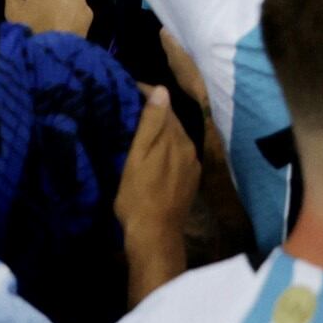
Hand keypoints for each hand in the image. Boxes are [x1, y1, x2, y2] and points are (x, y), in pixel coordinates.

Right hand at [4, 0, 93, 36]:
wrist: (54, 55)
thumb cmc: (30, 30)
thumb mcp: (12, 11)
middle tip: (33, 9)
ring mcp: (80, 0)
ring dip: (56, 1)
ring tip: (48, 20)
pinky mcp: (88, 14)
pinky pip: (75, 7)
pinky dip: (68, 12)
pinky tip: (60, 27)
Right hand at [114, 84, 201, 242]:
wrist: (156, 235)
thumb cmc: (138, 196)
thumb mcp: (137, 158)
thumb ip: (151, 124)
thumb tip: (162, 90)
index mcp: (176, 139)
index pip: (165, 106)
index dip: (148, 95)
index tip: (130, 87)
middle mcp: (189, 147)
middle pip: (172, 121)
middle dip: (156, 111)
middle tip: (132, 105)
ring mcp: (192, 164)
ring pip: (176, 137)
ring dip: (162, 130)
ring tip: (142, 127)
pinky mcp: (191, 179)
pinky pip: (179, 154)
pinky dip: (167, 147)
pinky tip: (156, 154)